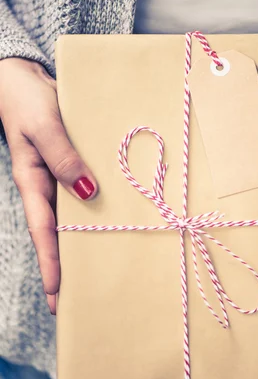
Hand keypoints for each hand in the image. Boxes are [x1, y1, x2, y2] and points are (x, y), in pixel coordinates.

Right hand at [0, 58, 97, 313]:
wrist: (23, 75)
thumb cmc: (27, 99)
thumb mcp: (44, 127)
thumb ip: (64, 158)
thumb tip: (89, 192)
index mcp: (32, 182)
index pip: (43, 232)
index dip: (51, 265)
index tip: (57, 297)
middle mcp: (47, 185)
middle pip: (58, 234)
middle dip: (65, 268)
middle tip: (76, 303)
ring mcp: (60, 175)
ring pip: (74, 216)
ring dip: (84, 242)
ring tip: (99, 272)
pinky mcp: (74, 162)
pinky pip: (88, 190)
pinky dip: (97, 208)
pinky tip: (114, 221)